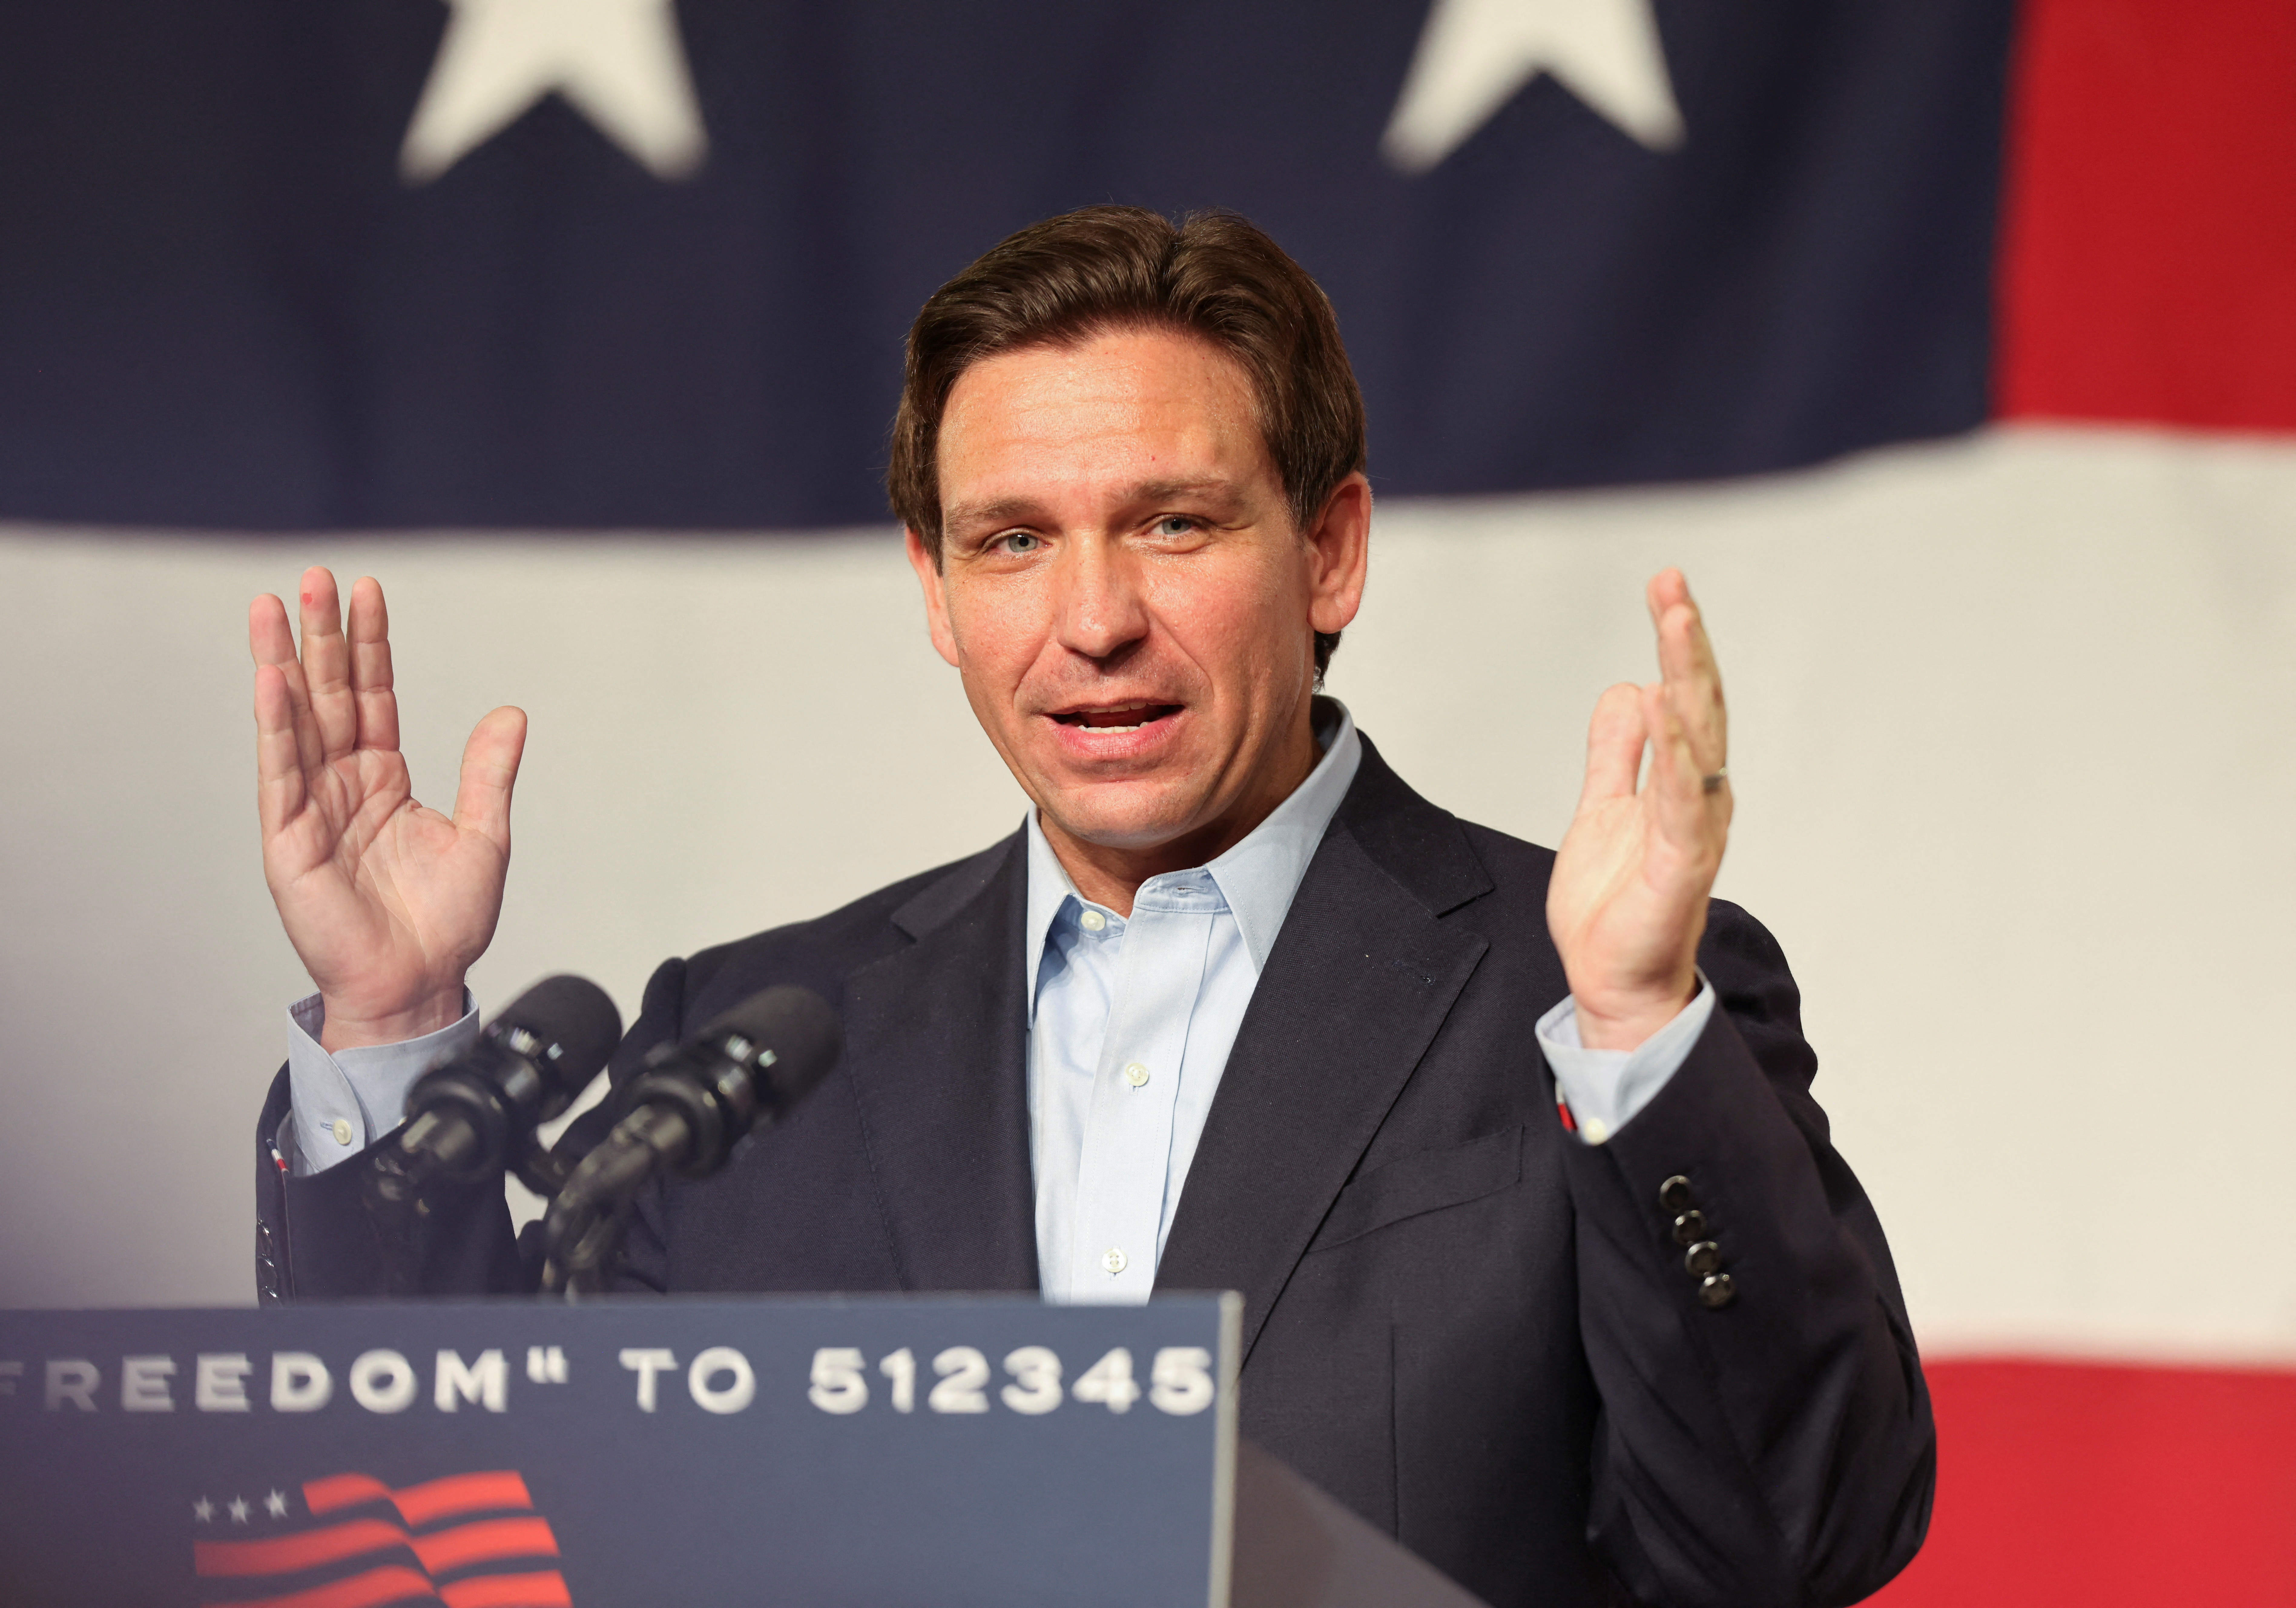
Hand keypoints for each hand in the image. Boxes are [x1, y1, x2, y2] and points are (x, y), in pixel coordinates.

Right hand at [251, 567, 525, 1050]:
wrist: (420, 982)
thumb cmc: (445, 923)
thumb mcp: (484, 835)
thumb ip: (489, 772)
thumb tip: (512, 713)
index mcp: (384, 778)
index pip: (372, 694)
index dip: (369, 643)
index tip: (367, 590)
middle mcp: (342, 783)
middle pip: (328, 693)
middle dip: (320, 635)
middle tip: (314, 576)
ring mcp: (310, 807)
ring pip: (294, 720)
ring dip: (282, 662)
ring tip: (271, 605)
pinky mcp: (288, 838)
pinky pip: (281, 771)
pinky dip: (275, 724)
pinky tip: (271, 679)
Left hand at [1547, 569, 1730, 1050]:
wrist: (1610, 980)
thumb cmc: (1613, 903)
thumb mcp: (1602, 807)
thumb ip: (1617, 752)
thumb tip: (1630, 690)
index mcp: (1680, 783)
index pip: (1683, 697)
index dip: (1676, 642)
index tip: (1666, 585)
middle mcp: (1698, 799)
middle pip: (1699, 706)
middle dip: (1687, 644)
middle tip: (1674, 586)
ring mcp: (1693, 830)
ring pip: (1699, 740)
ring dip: (1688, 678)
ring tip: (1676, 622)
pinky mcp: (1680, 865)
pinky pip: (1681, 800)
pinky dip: (1675, 752)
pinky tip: (1663, 706)